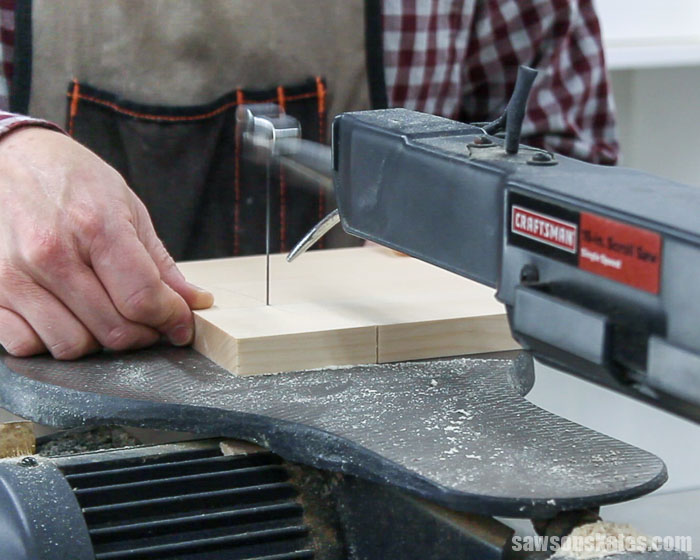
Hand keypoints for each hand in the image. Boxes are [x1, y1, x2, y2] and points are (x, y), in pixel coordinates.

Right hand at [0, 127, 212, 358]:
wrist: (6, 157)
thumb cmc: (71, 179)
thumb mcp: (127, 207)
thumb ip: (159, 262)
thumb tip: (194, 302)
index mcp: (95, 227)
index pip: (142, 298)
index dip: (171, 319)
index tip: (180, 324)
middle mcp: (51, 254)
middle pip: (113, 330)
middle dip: (143, 333)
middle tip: (149, 321)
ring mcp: (14, 275)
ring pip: (72, 346)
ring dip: (98, 341)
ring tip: (105, 316)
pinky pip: (25, 345)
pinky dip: (51, 342)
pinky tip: (65, 318)